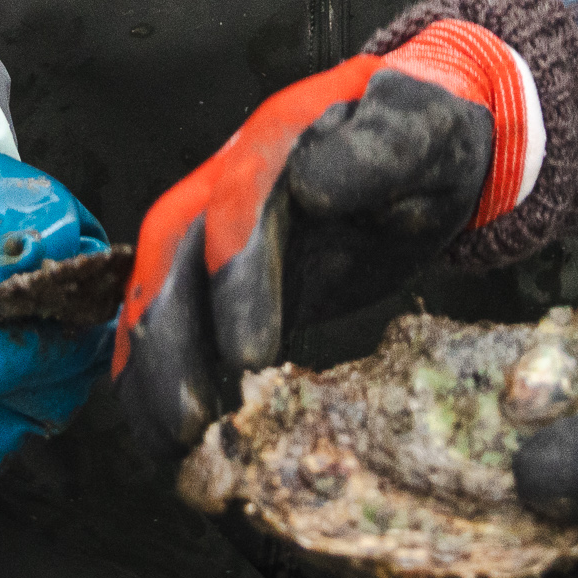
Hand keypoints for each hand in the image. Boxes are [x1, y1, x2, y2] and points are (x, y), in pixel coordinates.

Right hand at [113, 19, 529, 468]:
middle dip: (171, 337)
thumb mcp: (420, 133)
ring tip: (174, 445)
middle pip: (175, 252)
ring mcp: (219, 231)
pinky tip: (167, 437)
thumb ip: (376, 150)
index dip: (235, 279)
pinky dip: (158, 375)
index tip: (248, 355)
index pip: (239, 204)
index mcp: (278, 139)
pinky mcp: (227, 280)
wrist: (422, 150)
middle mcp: (229, 181)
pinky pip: (178, 321)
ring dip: (152, 367)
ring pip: (160, 291)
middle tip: (189, 420)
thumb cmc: (425, 141)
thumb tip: (310, 186)